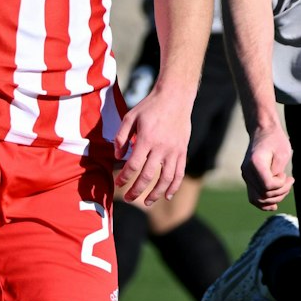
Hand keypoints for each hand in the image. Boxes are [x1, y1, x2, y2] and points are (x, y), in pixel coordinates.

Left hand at [113, 84, 192, 205]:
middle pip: (148, 176)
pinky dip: (174, 187)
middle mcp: (161, 147)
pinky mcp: (182, 151)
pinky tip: (168, 196)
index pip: (133, 165)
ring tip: (146, 202)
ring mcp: (174, 151)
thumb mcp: (130, 117)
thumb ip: (121, 137)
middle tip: (128, 198)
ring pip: (165, 179)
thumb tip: (117, 157)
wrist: (175, 97)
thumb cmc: (150, 107)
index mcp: (146, 139)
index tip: (118, 183)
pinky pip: (179, 173)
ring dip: (155, 194)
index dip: (124, 177)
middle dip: (136, 190)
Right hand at [240, 123, 292, 210]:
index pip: (267, 186)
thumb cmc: (275, 140)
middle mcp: (247, 171)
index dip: (280, 185)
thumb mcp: (283, 153)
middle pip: (263, 195)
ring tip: (285, 187)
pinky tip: (274, 204)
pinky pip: (253, 197)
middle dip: (280, 192)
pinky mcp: (248, 179)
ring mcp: (246, 176)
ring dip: (275, 198)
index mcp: (255, 163)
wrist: (263, 131)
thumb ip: (278, 172)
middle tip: (290, 180)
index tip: (286, 174)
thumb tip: (274, 189)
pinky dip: (263, 203)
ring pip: (258, 199)